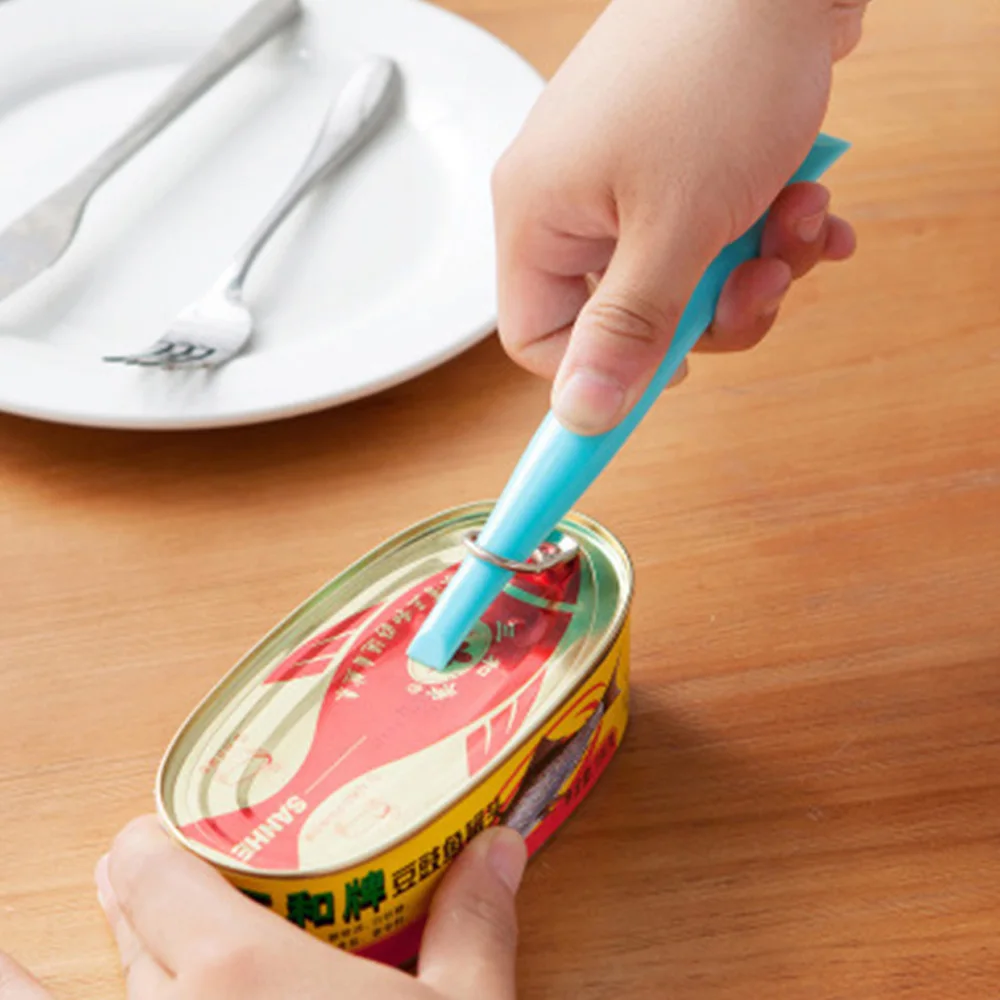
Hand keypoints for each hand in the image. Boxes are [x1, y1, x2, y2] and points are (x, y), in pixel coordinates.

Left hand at [0, 816, 526, 999]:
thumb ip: (473, 925)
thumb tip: (500, 850)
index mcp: (238, 972)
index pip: (155, 872)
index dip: (152, 845)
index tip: (164, 836)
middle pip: (129, 932)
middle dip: (139, 897)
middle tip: (151, 870)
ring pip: (81, 998)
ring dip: (67, 960)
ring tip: (57, 930)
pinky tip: (13, 978)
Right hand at [494, 0, 869, 433]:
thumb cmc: (716, 72)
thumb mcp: (676, 225)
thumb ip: (629, 329)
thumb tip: (581, 414)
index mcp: (539, 216)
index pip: (539, 339)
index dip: (606, 371)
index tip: (679, 369)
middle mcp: (571, 202)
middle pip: (624, 316)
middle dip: (711, 311)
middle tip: (762, 281)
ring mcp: (624, 179)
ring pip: (679, 279)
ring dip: (754, 268)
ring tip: (800, 218)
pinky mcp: (676, 163)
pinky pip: (710, 234)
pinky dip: (765, 233)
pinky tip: (810, 207)